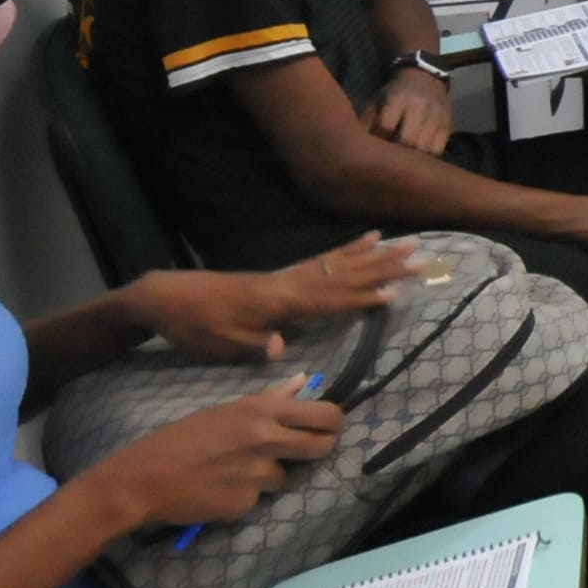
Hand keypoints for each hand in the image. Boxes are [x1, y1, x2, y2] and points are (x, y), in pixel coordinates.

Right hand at [90, 388, 340, 530]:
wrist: (143, 478)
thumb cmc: (180, 438)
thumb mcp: (224, 411)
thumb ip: (269, 400)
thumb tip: (302, 382)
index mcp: (260, 411)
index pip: (323, 415)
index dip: (333, 422)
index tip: (329, 426)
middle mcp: (265, 439)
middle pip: (320, 447)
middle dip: (318, 450)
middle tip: (302, 452)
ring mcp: (257, 473)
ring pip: (285, 477)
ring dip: (268, 476)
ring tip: (235, 471)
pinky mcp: (246, 503)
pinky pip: (258, 498)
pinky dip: (245, 495)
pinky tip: (220, 489)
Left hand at [130, 237, 424, 360]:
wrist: (167, 297)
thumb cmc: (195, 325)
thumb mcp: (219, 343)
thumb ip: (253, 344)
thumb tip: (282, 348)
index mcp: (277, 302)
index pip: (328, 300)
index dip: (361, 298)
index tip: (394, 293)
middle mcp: (288, 282)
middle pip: (344, 274)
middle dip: (384, 267)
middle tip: (420, 257)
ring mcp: (286, 275)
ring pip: (339, 262)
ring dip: (375, 254)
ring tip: (406, 243)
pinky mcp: (281, 274)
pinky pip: (323, 258)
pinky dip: (348, 249)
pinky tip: (366, 240)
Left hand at [369, 64, 453, 156]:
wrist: (425, 77)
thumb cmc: (394, 94)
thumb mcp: (377, 101)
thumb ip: (367, 122)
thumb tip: (354, 147)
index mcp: (398, 98)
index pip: (386, 126)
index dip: (377, 140)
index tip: (371, 148)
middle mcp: (420, 106)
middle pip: (408, 140)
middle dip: (396, 154)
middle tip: (387, 161)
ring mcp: (437, 116)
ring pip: (425, 148)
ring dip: (412, 159)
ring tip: (402, 163)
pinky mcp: (448, 125)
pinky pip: (438, 150)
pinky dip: (426, 158)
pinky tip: (417, 158)